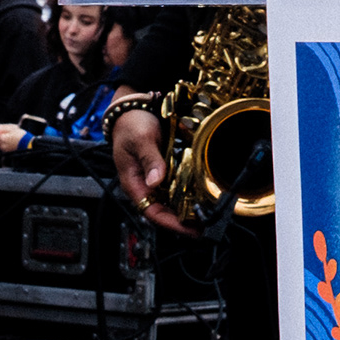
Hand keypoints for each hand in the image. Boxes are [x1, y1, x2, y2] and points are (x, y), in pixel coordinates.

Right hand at [109, 102, 193, 234]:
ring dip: (188, 208)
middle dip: (183, 221)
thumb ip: (149, 160)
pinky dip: (189, 192)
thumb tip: (155, 181)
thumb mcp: (140, 140)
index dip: (170, 223)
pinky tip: (203, 195)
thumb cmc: (131, 126)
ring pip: (172, 201)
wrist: (133, 110)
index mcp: (135, 183)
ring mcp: (155, 179)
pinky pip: (177, 186)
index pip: (151, 212)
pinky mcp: (165, 171)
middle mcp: (145, 185)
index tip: (188, 229)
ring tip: (208, 214)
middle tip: (205, 225)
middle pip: (164, 210)